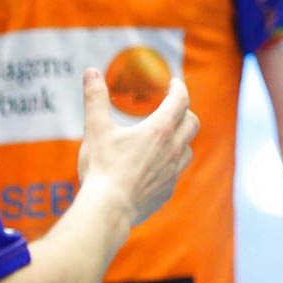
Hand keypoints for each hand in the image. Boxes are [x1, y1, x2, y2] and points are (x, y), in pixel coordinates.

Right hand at [75, 68, 198, 225]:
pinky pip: (176, 173)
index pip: (180, 101)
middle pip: (192, 123)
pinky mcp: (167, 191)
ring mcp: (173, 173)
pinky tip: (154, 167)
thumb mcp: (96, 129)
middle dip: (184, 112)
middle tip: (171, 108)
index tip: (174, 84)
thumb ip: (95, 99)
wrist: (109, 210)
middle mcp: (172, 150)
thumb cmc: (102, 168)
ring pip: (187, 149)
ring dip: (180, 139)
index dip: (179, 88)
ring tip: (164, 138)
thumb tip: (90, 72)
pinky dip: (170, 164)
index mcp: (159, 130)